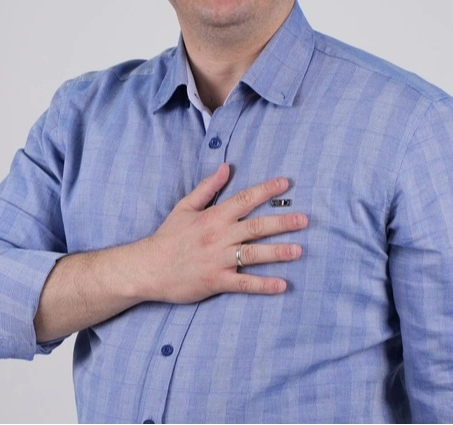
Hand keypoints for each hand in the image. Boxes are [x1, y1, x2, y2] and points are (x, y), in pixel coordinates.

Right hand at [137, 163, 307, 302]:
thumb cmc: (167, 237)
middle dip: (282, 222)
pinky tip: (282, 285)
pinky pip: (243, 283)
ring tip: (299, 250)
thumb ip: (207, 187)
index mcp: (213, 216)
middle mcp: (219, 236)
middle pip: (256, 226)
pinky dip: (263, 285)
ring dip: (278, 252)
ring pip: (253, 253)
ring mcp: (218, 259)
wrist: (147, 267)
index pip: (244, 199)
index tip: (286, 184)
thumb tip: (226, 167)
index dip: (266, 190)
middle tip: (304, 219)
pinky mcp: (216, 281)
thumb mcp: (184, 207)